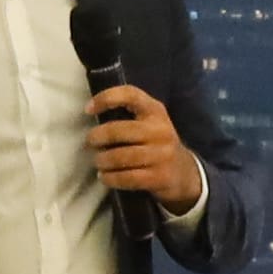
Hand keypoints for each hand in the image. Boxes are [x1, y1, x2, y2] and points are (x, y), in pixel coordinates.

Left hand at [86, 84, 202, 210]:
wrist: (185, 172)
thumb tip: (91, 114)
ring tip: (98, 162)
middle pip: (119, 130)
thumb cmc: (156, 143)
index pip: (130, 95)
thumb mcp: (150, 122)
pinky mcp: (159, 177)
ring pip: (120, 156)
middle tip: (90, 142)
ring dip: (102, 160)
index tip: (88, 109)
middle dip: (97, 137)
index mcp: (155, 111)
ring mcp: (161, 155)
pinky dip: (111, 178)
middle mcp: (160, 130)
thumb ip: (128, 114)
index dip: (106, 98)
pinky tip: (105, 177)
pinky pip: (127, 177)